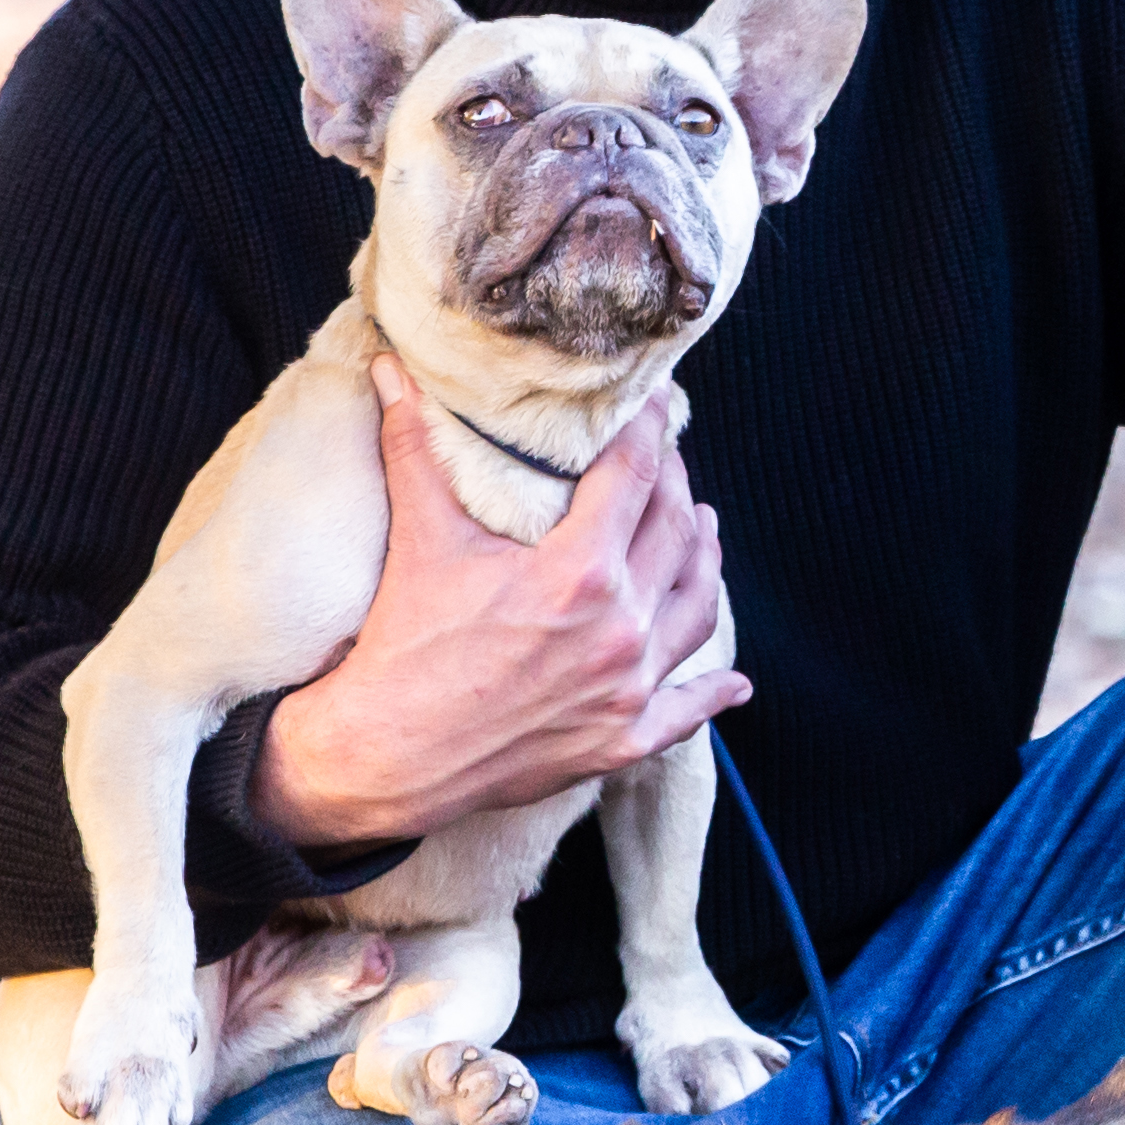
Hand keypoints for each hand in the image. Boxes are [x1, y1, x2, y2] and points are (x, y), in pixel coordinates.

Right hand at [252, 356, 741, 849]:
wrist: (389, 755)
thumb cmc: (404, 646)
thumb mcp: (420, 539)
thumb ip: (414, 447)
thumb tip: (391, 369)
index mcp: (580, 570)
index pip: (636, 476)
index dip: (649, 430)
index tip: (652, 403)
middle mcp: (621, 626)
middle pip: (676, 534)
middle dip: (676, 485)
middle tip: (666, 460)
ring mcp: (629, 687)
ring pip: (697, 609)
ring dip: (704, 563)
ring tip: (702, 532)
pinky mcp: (625, 739)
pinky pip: (688, 710)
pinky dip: (714, 692)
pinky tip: (736, 683)